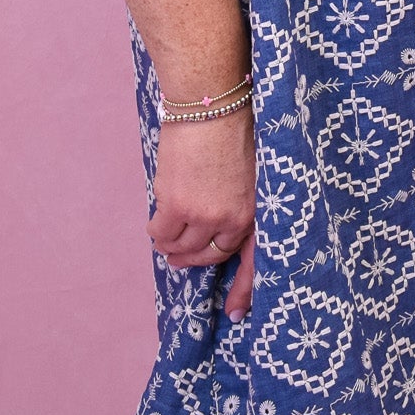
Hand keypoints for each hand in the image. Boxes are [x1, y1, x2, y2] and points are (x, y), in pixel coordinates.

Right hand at [147, 109, 256, 319]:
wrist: (211, 101)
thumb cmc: (233, 124)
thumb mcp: (252, 168)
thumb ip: (241, 198)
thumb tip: (222, 220)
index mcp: (258, 209)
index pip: (254, 262)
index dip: (244, 291)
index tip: (235, 314)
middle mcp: (234, 219)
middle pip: (212, 254)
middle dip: (194, 258)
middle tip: (180, 257)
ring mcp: (205, 215)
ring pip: (182, 246)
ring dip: (173, 245)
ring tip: (167, 238)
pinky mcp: (177, 206)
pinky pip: (161, 233)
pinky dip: (157, 230)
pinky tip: (157, 222)